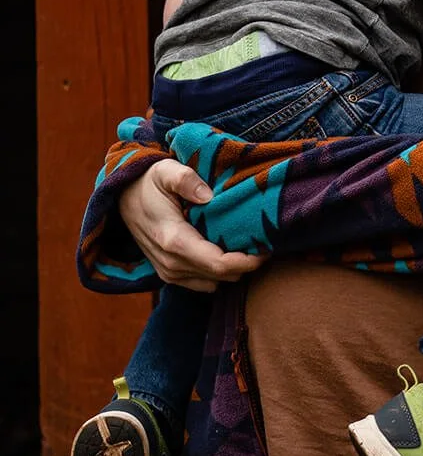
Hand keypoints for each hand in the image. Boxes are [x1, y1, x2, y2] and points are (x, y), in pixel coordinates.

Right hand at [118, 159, 267, 292]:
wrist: (122, 198)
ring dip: (233, 270)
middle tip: (264, 245)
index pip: (218, 264)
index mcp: (173, 239)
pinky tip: (228, 252)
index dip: (247, 261)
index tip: (266, 248)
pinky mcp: (169, 275)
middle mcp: (170, 263)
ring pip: (214, 283)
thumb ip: (186, 179)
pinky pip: (203, 284)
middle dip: (246, 265)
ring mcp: (169, 273)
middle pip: (220, 277)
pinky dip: (218, 273)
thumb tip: (208, 196)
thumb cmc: (148, 182)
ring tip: (248, 247)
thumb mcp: (165, 171)